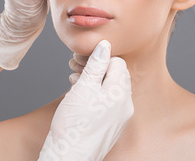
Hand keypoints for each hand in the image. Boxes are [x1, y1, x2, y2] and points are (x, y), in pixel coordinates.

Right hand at [39, 40, 133, 160]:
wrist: (69, 157)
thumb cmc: (73, 125)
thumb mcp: (82, 88)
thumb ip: (95, 65)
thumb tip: (105, 45)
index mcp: (120, 93)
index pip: (117, 62)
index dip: (99, 59)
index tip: (82, 62)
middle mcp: (126, 105)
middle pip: (115, 75)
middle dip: (97, 70)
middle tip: (77, 71)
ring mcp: (121, 117)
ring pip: (111, 89)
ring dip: (94, 82)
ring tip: (76, 85)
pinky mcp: (113, 126)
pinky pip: (109, 103)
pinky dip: (96, 96)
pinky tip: (81, 99)